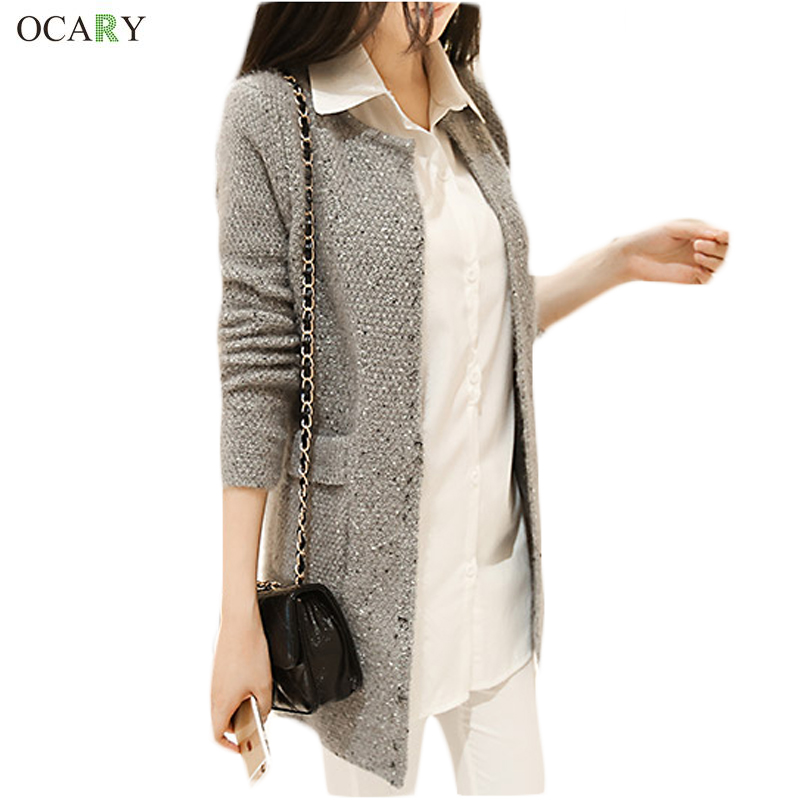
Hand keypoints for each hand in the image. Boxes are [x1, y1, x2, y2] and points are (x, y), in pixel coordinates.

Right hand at [210, 605, 272, 752]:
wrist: (239, 623)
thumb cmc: (250, 653)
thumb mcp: (264, 686)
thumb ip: (264, 707)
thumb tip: (262, 715)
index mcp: (221, 703)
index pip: (218, 734)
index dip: (229, 745)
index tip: (242, 748)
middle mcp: (214, 694)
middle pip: (223, 719)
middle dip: (239, 725)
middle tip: (256, 725)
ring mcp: (216, 680)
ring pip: (225, 703)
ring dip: (240, 708)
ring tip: (259, 704)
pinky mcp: (220, 669)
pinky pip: (227, 689)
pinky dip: (239, 694)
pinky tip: (254, 687)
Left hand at [613, 218, 729, 283]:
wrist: (633, 257)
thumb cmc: (652, 238)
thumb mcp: (674, 228)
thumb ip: (697, 230)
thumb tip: (721, 234)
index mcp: (701, 233)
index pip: (724, 236)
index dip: (723, 237)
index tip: (712, 237)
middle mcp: (702, 249)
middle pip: (725, 251)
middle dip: (717, 248)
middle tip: (697, 245)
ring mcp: (698, 264)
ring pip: (720, 265)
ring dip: (714, 260)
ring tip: (696, 255)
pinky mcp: (692, 278)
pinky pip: (709, 278)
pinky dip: (707, 274)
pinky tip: (696, 268)